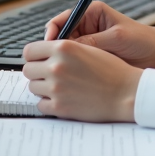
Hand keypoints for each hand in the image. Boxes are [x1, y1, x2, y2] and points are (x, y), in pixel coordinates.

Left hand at [22, 39, 143, 121]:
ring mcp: (56, 88)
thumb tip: (44, 52)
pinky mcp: (59, 107)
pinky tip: (63, 99)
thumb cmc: (112, 70)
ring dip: (43, 87)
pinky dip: (48, 103)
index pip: (29, 50)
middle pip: (28, 69)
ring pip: (33, 87)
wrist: (126, 93)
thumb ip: (64, 48)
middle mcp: (56, 66)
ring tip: (60, 87)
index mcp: (63, 48)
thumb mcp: (88, 49)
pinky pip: (40, 104)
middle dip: (37, 72)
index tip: (40, 60)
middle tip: (50, 75)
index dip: (35, 55)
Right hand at [44, 1, 154, 68]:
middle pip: (60, 36)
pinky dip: (71, 67)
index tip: (50, 45)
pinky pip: (75, 60)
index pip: (63, 19)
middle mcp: (87, 25)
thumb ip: (93, 42)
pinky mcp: (92, 56)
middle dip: (54, 48)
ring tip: (60, 71)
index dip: (53, 32)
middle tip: (50, 62)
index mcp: (91, 13)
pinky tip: (70, 76)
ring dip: (62, 59)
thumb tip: (69, 48)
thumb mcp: (116, 38)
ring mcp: (88, 41)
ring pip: (66, 51)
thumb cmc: (141, 40)